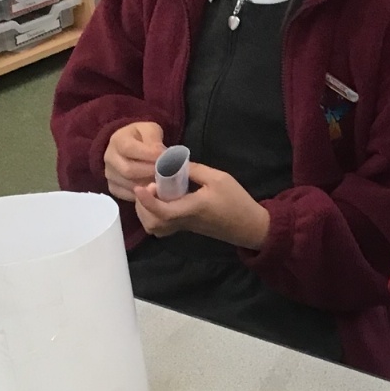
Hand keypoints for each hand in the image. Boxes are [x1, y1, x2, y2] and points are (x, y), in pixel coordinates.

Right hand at [104, 121, 164, 201]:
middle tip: (166, 172)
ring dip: (148, 184)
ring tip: (161, 180)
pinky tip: (152, 188)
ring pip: (129, 185)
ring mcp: (109, 174)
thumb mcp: (149, 129)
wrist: (130, 145)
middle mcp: (109, 158)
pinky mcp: (112, 187)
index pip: (130, 149)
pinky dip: (142, 194)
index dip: (149, 155)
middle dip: (150, 172)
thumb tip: (159, 154)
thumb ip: (154, 138)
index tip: (165, 157)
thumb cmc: (142, 137)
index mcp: (118, 140)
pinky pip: (127, 195)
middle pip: (128, 170)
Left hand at [132, 163, 270, 249]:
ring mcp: (184, 227)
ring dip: (147, 212)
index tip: (140, 186)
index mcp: (191, 208)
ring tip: (153, 194)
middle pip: (153, 223)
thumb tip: (173, 162)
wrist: (250, 226)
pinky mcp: (187, 228)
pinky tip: (161, 202)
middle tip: (149, 187)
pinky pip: (163, 228)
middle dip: (143, 206)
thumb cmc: (236, 201)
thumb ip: (195, 170)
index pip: (162, 211)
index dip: (147, 200)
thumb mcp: (219, 178)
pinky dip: (154, 217)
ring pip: (156, 228)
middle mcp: (184, 221)